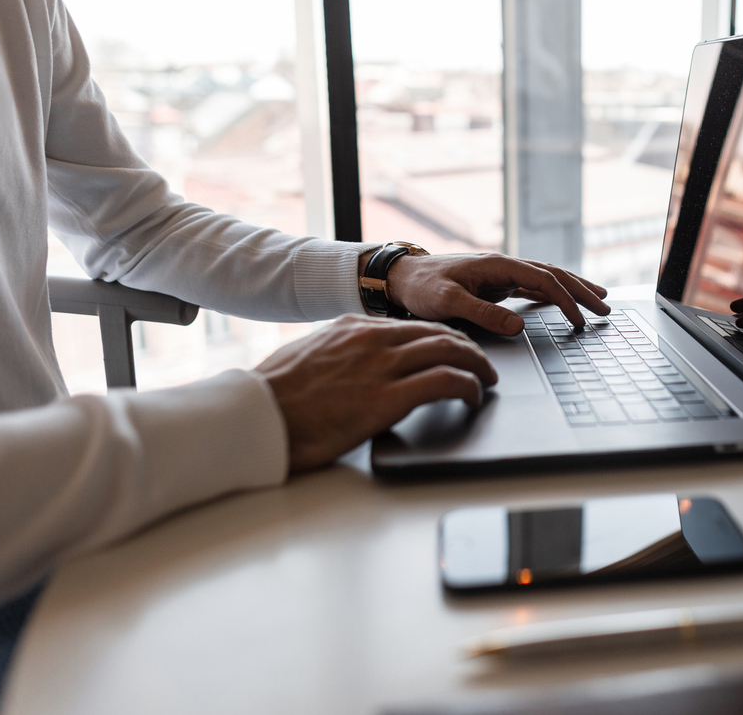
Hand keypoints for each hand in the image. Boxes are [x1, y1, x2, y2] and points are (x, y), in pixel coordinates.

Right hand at [255, 315, 497, 472]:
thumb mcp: (309, 359)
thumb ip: (339, 356)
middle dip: (467, 346)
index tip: (454, 348)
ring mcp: (381, 365)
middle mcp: (372, 339)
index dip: (441, 336)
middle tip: (481, 363)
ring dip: (477, 364)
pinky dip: (468, 385)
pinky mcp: (388, 397)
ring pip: (450, 350)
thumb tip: (352, 369)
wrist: (255, 417)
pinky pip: (446, 381)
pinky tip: (473, 396)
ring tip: (486, 379)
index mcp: (353, 328)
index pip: (412, 325)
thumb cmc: (274, 398)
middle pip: (439, 331)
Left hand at [384, 253, 608, 335]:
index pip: (544, 281)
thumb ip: (483, 314)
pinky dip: (554, 293)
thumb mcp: (448, 302)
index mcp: (498, 265)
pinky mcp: (496, 283)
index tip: (580, 321)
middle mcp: (504, 265)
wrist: (401, 277)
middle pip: (554, 274)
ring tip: (598, 299)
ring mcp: (502, 273)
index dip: (566, 301)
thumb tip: (518, 326)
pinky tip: (564, 301)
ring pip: (547, 278)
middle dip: (582, 291)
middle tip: (606, 309)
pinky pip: (533, 286)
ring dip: (573, 289)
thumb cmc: (421, 287)